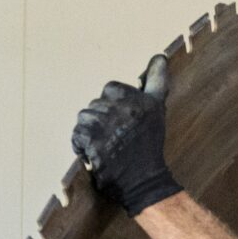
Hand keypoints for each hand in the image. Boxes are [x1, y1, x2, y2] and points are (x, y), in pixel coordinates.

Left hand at [71, 53, 181, 215]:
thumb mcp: (157, 109)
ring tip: (103, 146)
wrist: (144, 182)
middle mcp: (126, 109)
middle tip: (113, 139)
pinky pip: (77, 134)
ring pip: (84, 117)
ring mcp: (109, 125)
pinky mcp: (95, 142)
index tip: (120, 121)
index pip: (111, 88)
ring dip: (89, 133)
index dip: (111, 106)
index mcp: (141, 99)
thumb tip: (159, 56)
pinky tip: (93, 154)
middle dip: (100, 121)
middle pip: (95, 104)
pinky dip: (81, 145)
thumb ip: (157, 81)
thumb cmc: (148, 147)